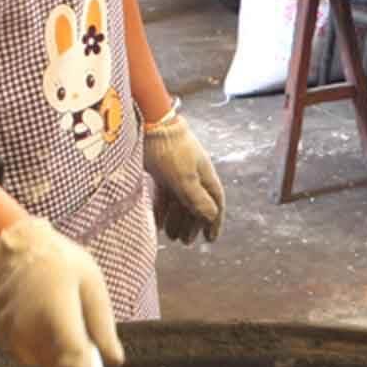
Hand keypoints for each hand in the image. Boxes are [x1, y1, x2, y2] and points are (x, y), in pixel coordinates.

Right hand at [0, 216, 121, 366]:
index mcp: (58, 317)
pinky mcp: (4, 339)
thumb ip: (103, 326)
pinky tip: (44, 318)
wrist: (13, 248)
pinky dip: (45, 349)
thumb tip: (114, 362)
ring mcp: (13, 338)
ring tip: (62, 316)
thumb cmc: (60, 262)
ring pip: (47, 366)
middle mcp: (31, 332)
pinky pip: (33, 357)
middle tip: (84, 333)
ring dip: (61, 357)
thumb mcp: (92, 284)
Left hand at [140, 102, 223, 243]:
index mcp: (205, 176)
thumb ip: (197, 199)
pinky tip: (158, 223)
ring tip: (171, 236)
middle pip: (196, 204)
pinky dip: (162, 209)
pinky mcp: (160, 170)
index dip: (214, 222)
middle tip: (186, 242)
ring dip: (177, 219)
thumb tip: (211, 217)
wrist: (150, 124)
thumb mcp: (185, 180)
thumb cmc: (171, 151)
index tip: (210, 239)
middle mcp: (193, 175)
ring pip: (179, 201)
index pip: (215, 203)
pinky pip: (164, 195)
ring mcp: (176, 172)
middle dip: (192, 224)